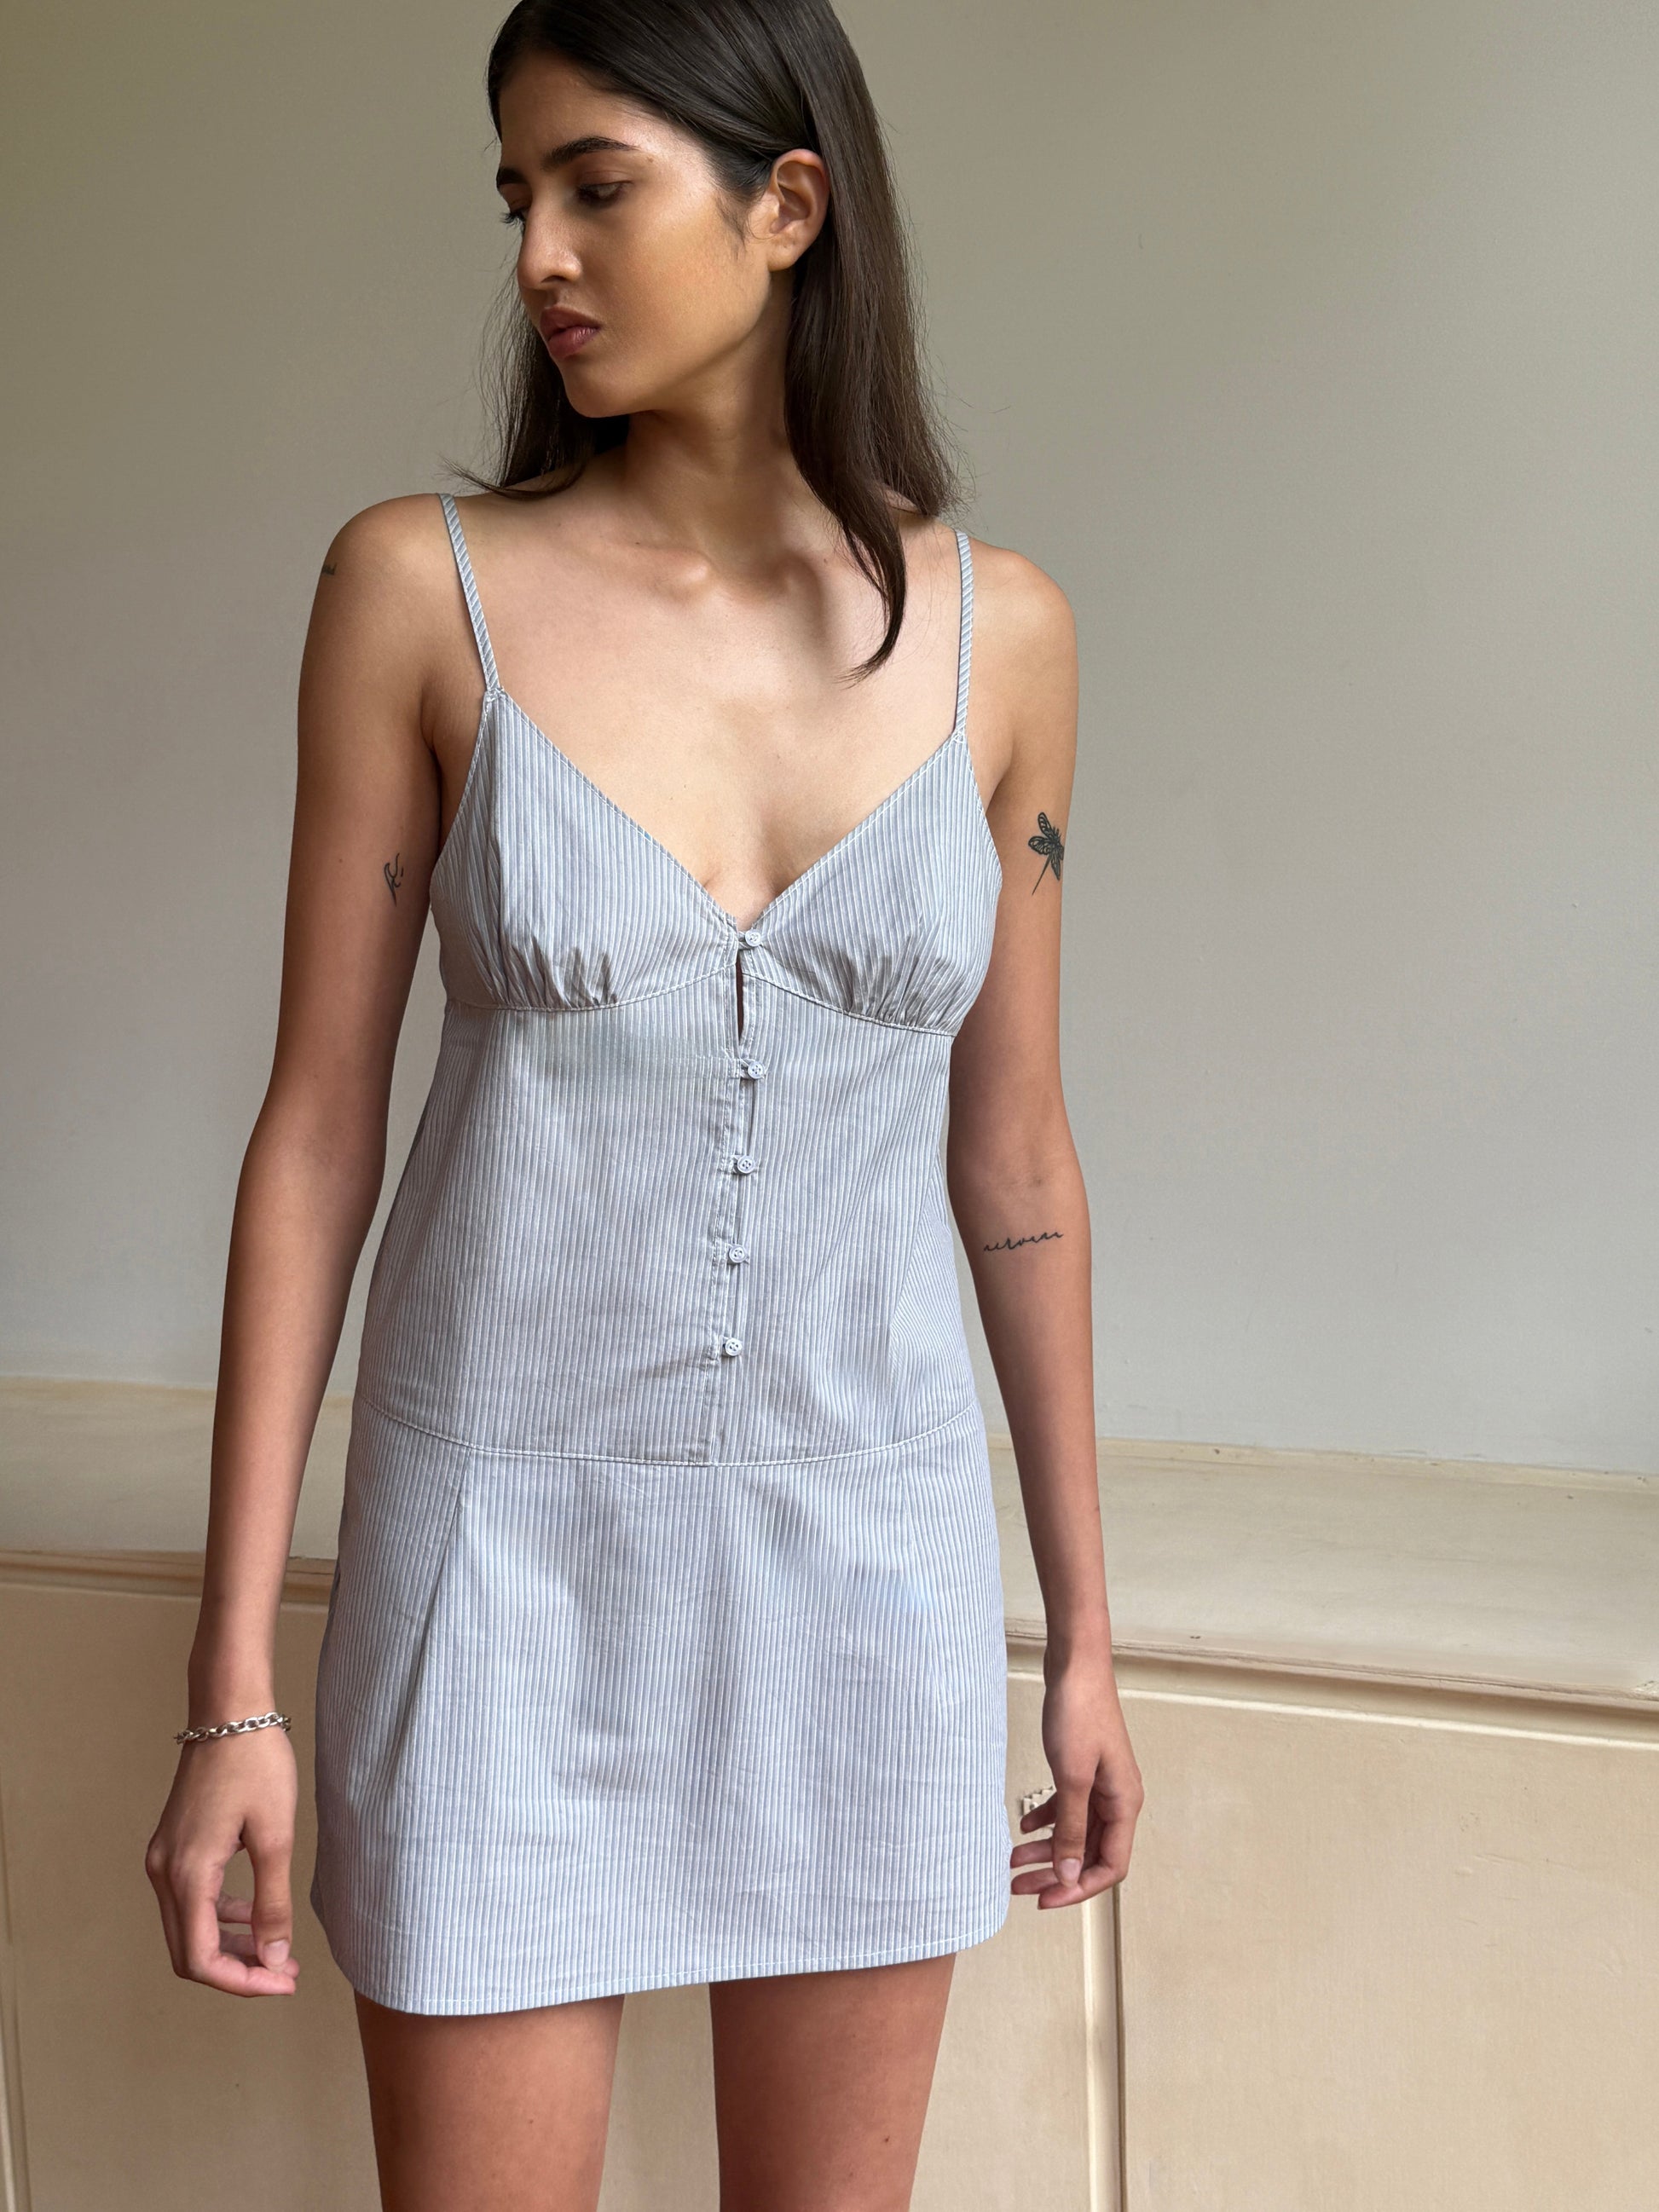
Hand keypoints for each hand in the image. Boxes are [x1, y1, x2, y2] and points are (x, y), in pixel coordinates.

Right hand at [144, 1725, 301, 1995]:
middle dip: (238, 1970)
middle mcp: (164, 1872)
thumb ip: (273, 1902)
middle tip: (285, 1972)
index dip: (243, 1983)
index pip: (201, 1960)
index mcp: (187, 1875)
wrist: (229, 1711)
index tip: (283, 1981)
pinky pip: (191, 1900)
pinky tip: (256, 1912)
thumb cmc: (256, 1764)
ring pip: (189, 1928)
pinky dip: (221, 1916)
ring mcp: (164, 1858)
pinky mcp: (173, 1846)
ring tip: (278, 1948)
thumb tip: (273, 1959)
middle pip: (190, 1951)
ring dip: (230, 1945)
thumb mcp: (276, 1836)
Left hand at [1010, 1653, 1142, 1907]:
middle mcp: (1117, 1798)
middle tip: (1019, 1885)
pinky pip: (1068, 1807)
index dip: (1078, 1888)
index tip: (1043, 1898)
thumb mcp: (1072, 1777)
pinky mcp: (1083, 1767)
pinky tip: (1023, 1827)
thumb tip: (1069, 1874)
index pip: (1110, 1866)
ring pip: (1075, 1831)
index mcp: (1124, 1804)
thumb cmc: (1079, 1713)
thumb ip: (1070, 1828)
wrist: (1075, 1664)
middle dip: (1055, 1872)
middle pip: (1090, 1852)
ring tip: (1012, 1860)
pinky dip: (1046, 1820)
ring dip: (1047, 1849)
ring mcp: (1101, 1782)